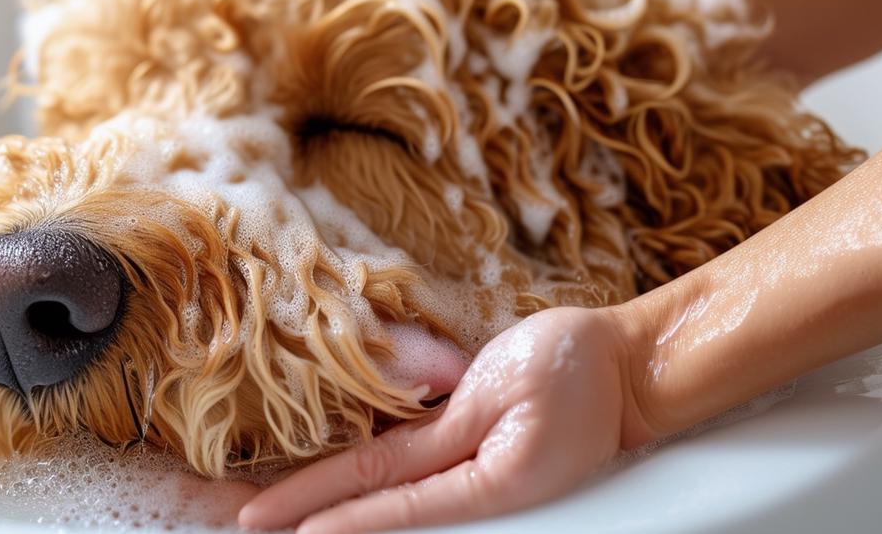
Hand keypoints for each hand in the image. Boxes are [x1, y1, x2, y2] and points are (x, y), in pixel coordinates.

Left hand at [238, 306, 630, 532]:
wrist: (631, 363)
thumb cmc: (574, 366)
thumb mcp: (499, 392)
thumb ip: (440, 425)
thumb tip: (381, 456)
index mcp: (489, 481)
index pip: (388, 494)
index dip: (329, 509)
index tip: (278, 524)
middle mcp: (478, 489)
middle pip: (380, 501)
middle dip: (314, 513)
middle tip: (250, 520)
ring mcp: (480, 477)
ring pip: (393, 492)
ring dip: (336, 502)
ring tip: (278, 508)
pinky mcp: (482, 457)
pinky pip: (418, 472)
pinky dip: (371, 483)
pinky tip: (337, 486)